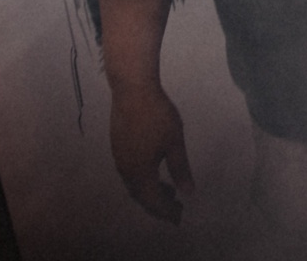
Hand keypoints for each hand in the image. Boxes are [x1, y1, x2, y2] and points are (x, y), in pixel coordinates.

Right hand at [108, 81, 194, 222]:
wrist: (132, 90)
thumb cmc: (157, 115)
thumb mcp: (174, 142)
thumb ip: (180, 169)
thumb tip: (188, 193)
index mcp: (140, 172)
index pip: (153, 201)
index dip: (166, 211)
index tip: (180, 217)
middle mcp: (126, 170)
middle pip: (141, 196)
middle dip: (158, 205)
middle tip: (176, 208)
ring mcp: (119, 158)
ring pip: (134, 185)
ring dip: (150, 192)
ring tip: (169, 191)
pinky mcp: (117, 147)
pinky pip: (130, 173)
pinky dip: (143, 180)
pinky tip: (155, 171)